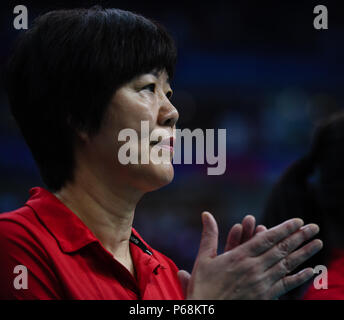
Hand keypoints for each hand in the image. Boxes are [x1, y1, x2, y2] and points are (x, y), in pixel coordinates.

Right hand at [178, 212, 321, 299]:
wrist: (208, 313)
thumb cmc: (203, 287)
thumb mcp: (204, 258)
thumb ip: (209, 235)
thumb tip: (206, 214)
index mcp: (239, 257)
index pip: (267, 239)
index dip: (283, 229)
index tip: (297, 221)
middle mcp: (254, 268)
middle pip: (281, 249)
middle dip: (299, 236)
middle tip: (314, 227)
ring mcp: (262, 283)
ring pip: (287, 265)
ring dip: (304, 253)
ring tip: (317, 243)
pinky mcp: (265, 297)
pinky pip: (286, 285)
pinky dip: (299, 277)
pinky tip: (310, 271)